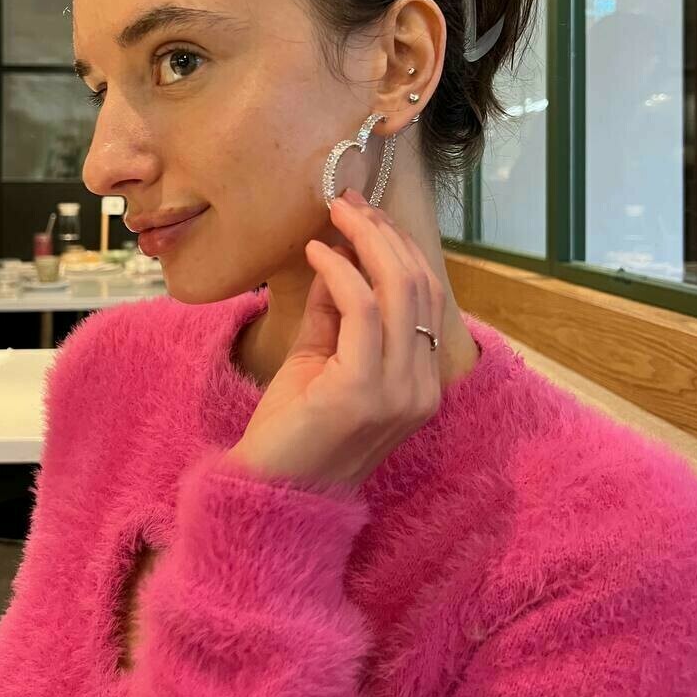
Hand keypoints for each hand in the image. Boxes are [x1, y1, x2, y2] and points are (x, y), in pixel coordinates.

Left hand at [223, 188, 443, 490]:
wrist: (270, 493)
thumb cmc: (294, 428)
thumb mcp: (321, 356)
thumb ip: (335, 310)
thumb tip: (336, 252)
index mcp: (420, 380)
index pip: (426, 297)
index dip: (399, 247)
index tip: (365, 213)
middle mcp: (422, 386)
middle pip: (420, 287)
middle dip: (385, 235)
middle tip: (350, 202)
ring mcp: (399, 392)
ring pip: (399, 292)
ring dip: (367, 242)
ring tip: (337, 214)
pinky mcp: (363, 391)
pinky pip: (363, 311)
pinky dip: (340, 272)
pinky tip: (317, 252)